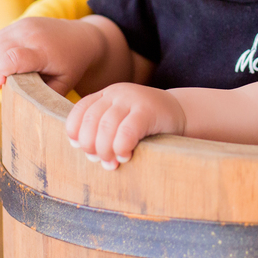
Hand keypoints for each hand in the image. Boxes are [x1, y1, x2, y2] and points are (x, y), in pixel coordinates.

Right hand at [0, 16, 100, 95]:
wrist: (82, 37)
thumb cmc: (72, 64)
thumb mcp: (63, 84)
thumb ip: (43, 96)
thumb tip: (20, 106)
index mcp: (43, 51)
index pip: (13, 58)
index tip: (0, 85)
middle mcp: (32, 34)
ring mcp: (25, 25)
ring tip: (0, 78)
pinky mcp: (21, 22)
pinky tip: (2, 65)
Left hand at [65, 83, 185, 169]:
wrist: (181, 113)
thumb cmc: (147, 124)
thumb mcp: (122, 120)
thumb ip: (103, 130)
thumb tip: (86, 152)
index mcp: (106, 94)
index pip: (80, 110)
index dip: (75, 131)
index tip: (80, 148)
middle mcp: (116, 93)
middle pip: (91, 120)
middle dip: (90, 145)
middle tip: (99, 160)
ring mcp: (132, 99)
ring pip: (106, 126)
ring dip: (105, 150)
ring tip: (112, 164)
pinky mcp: (147, 110)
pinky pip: (126, 131)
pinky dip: (121, 147)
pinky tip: (125, 156)